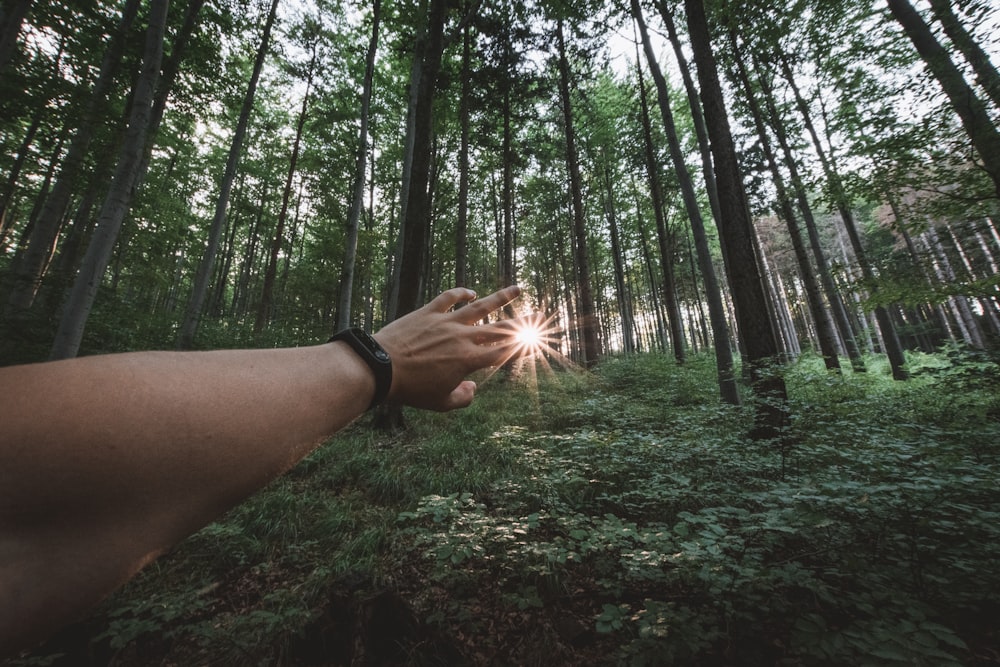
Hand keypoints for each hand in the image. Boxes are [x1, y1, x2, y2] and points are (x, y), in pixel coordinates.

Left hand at [374, 285, 522, 410]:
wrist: (381, 368)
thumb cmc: (410, 390)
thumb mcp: (440, 403)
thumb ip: (463, 398)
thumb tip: (472, 387)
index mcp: (470, 360)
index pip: (503, 352)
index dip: (519, 348)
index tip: (531, 344)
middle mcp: (464, 338)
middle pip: (500, 328)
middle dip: (522, 323)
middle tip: (539, 316)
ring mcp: (447, 321)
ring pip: (480, 306)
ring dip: (501, 297)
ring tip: (517, 289)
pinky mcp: (429, 311)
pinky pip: (449, 297)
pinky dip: (461, 293)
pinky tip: (471, 291)